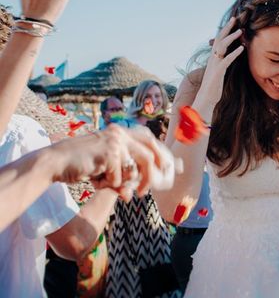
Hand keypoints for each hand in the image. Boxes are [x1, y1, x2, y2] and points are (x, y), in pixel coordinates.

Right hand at [50, 125, 169, 200]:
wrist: (55, 163)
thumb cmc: (80, 165)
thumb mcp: (105, 171)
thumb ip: (121, 179)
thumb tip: (133, 195)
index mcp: (121, 132)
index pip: (150, 141)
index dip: (162, 155)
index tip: (173, 168)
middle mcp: (121, 133)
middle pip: (150, 154)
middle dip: (151, 175)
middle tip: (144, 192)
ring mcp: (116, 141)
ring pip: (135, 169)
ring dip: (125, 184)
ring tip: (112, 188)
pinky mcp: (109, 152)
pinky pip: (118, 177)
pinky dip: (108, 184)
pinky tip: (94, 180)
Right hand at [192, 16, 243, 116]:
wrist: (206, 98)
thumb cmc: (214, 86)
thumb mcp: (219, 72)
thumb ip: (223, 63)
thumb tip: (228, 58)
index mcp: (214, 58)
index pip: (219, 40)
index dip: (225, 30)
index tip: (232, 22)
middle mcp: (213, 58)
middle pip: (219, 39)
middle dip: (227, 28)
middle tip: (235, 18)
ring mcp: (215, 64)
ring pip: (222, 46)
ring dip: (231, 38)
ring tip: (241, 31)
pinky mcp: (218, 72)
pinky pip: (226, 60)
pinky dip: (234, 53)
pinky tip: (242, 48)